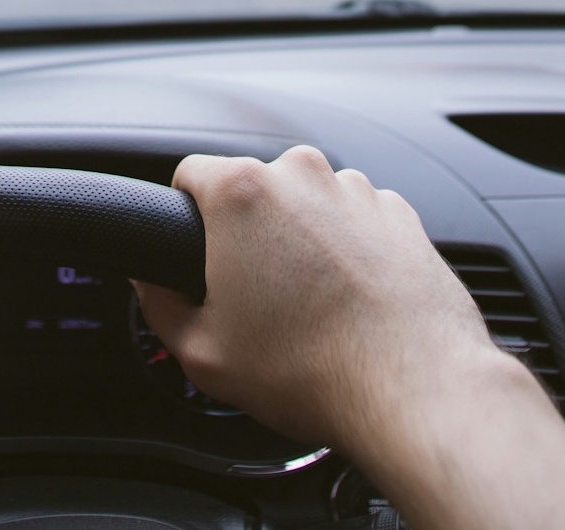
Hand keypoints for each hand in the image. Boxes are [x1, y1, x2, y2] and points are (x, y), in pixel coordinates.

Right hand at [135, 146, 507, 463]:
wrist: (416, 390)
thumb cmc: (313, 371)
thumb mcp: (202, 353)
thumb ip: (157, 303)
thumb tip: (149, 281)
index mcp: (243, 193)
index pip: (188, 174)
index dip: (183, 215)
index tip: (195, 253)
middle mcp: (302, 174)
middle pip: (252, 188)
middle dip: (246, 233)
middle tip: (253, 296)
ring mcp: (358, 191)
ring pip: (307, 203)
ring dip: (300, 240)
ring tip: (308, 306)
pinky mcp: (401, 215)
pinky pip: (355, 220)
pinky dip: (348, 251)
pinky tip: (349, 302)